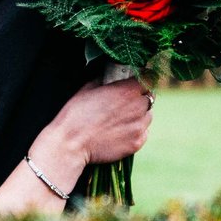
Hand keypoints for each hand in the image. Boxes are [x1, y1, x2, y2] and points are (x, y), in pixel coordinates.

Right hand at [35, 77, 153, 170]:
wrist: (71, 144)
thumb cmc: (76, 114)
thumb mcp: (88, 88)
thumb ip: (105, 80)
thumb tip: (109, 76)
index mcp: (127, 90)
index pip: (149, 78)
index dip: (142, 80)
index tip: (135, 83)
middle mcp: (138, 107)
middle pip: (150, 97)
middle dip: (140, 98)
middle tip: (125, 102)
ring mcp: (139, 127)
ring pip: (148, 116)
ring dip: (139, 115)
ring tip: (121, 119)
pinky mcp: (137, 143)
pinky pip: (143, 133)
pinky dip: (136, 131)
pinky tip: (120, 132)